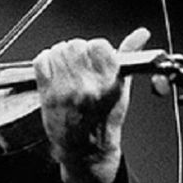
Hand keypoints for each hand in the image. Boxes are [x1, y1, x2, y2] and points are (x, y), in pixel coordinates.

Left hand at [33, 27, 150, 182]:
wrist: (85, 148)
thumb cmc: (104, 119)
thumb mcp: (122, 88)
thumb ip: (129, 56)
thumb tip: (141, 33)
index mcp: (108, 82)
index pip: (98, 45)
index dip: (95, 49)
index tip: (95, 58)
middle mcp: (87, 86)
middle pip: (75, 45)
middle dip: (77, 52)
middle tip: (79, 65)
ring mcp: (65, 90)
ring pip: (58, 50)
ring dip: (61, 56)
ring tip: (67, 70)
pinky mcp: (47, 94)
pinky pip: (41, 61)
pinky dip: (46, 62)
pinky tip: (54, 73)